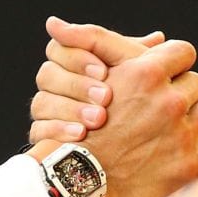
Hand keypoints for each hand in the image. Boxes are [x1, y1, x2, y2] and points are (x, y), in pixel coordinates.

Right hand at [29, 17, 158, 143]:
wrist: (121, 159)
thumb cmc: (136, 109)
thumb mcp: (140, 79)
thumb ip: (142, 57)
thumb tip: (159, 37)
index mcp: (73, 65)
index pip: (60, 48)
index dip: (79, 57)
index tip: (104, 71)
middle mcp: (56, 86)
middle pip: (47, 74)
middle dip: (78, 85)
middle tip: (106, 97)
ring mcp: (47, 113)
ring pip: (40, 102)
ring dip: (70, 108)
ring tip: (98, 119)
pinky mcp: (43, 139)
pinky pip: (38, 131)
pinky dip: (59, 131)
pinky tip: (80, 134)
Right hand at [44, 36, 197, 196]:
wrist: (74, 178)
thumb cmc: (77, 121)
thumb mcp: (87, 73)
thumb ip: (102, 41)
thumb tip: (97, 25)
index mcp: (147, 73)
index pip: (184, 51)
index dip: (174, 61)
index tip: (164, 73)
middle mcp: (168, 101)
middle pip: (196, 82)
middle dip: (182, 89)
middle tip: (164, 102)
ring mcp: (181, 135)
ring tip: (184, 118)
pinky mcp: (188, 167)